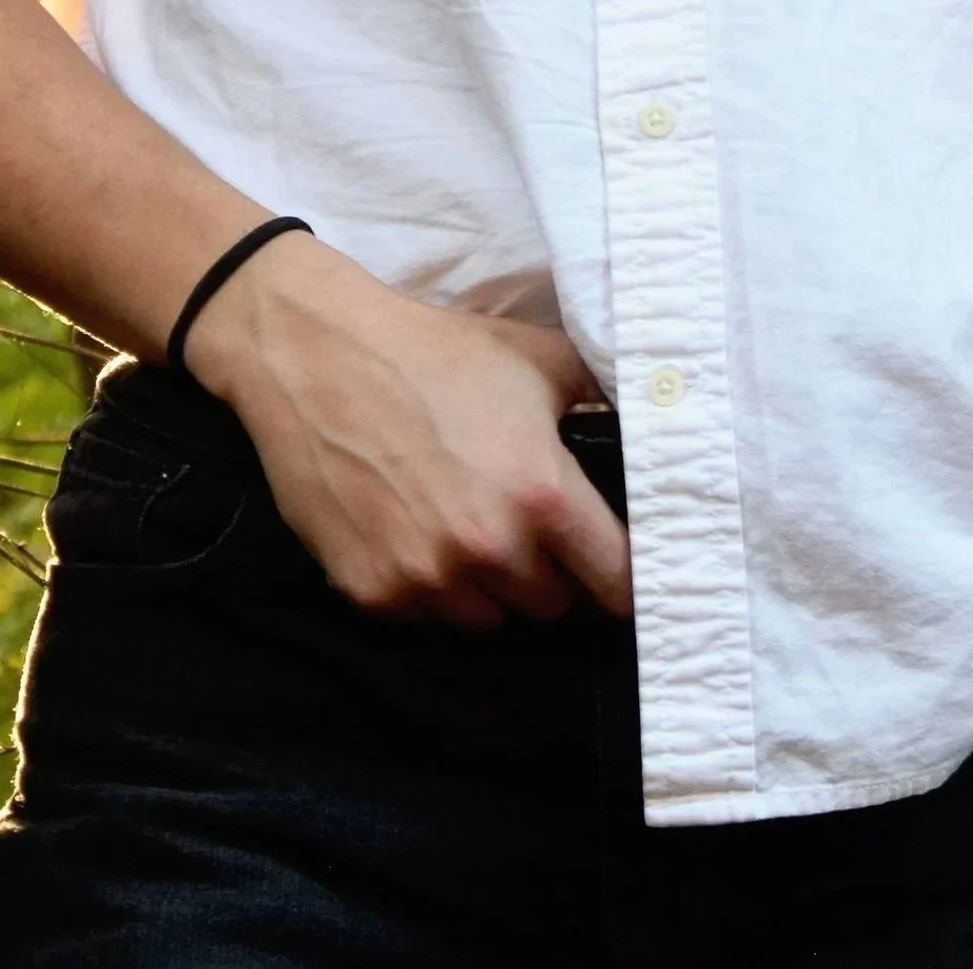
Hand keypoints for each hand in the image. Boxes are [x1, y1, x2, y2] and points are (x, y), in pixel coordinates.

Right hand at [184, 232, 634, 631]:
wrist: (319, 357)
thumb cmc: (435, 352)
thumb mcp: (536, 359)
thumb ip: (600, 401)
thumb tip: (653, 429)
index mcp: (542, 497)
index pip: (615, 584)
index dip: (623, 578)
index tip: (618, 571)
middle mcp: (490, 551)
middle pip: (551, 608)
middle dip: (548, 574)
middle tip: (525, 527)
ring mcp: (427, 580)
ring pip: (489, 621)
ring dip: (489, 589)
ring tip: (467, 528)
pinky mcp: (372, 595)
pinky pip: (425, 618)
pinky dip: (429, 589)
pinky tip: (415, 532)